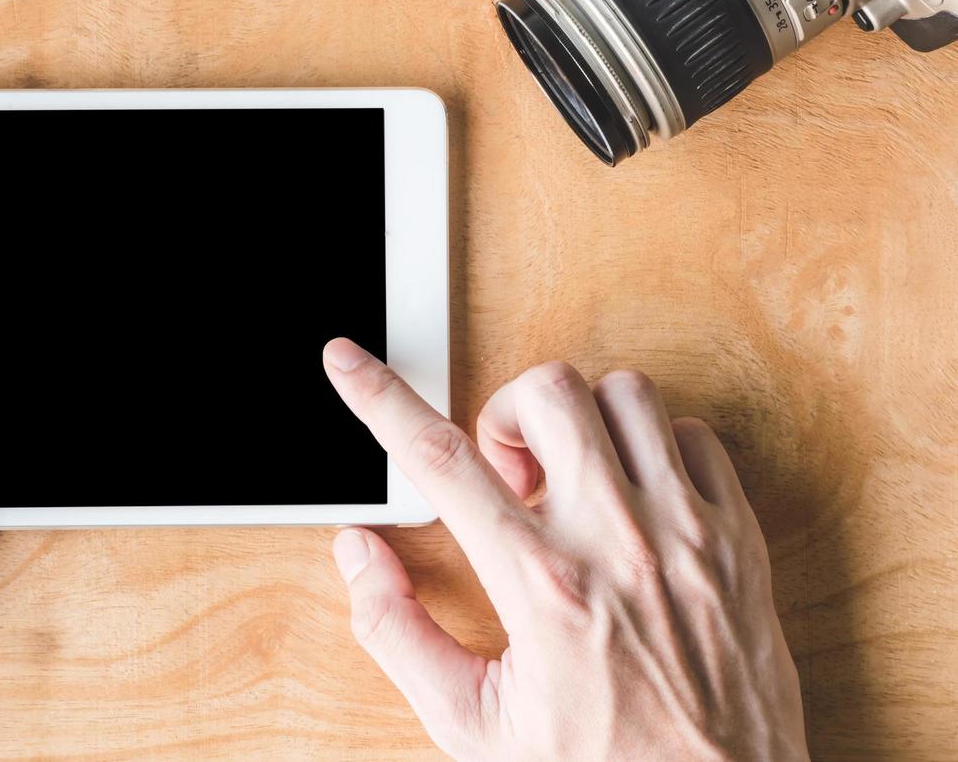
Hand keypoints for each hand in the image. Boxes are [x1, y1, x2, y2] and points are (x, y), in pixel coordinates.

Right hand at [323, 339, 806, 760]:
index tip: (348, 361)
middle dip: (504, 411)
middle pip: (547, 392)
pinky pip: (695, 436)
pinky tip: (634, 494)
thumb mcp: (472, 724)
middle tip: (506, 474)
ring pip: (627, 394)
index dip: (380, 398)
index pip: (438, 461)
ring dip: (581, 420)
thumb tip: (358, 554)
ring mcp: (686, 533)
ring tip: (571, 478)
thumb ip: (397, 632)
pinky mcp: (738, 538)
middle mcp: (617, 543)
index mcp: (542, 587)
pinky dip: (654, 446)